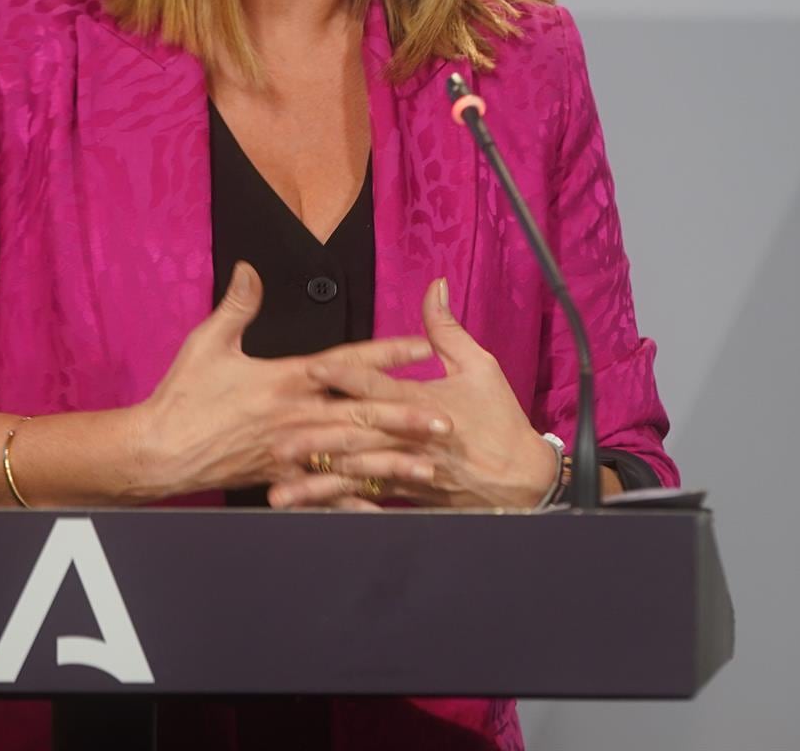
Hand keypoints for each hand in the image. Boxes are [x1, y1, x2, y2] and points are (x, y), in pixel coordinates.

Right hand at [135, 263, 446, 497]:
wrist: (159, 451)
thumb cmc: (183, 396)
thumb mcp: (209, 343)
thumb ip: (237, 306)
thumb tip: (250, 269)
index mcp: (286, 378)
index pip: (347, 361)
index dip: (387, 353)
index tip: (424, 347)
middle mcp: (296, 416)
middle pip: (361, 415)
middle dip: (406, 417)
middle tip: (446, 421)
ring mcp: (291, 451)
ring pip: (352, 456)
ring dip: (392, 461)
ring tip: (429, 467)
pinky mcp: (281, 478)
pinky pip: (323, 492)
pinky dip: (352, 500)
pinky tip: (381, 507)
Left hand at [268, 278, 560, 510]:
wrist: (522, 479)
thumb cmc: (499, 419)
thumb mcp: (480, 366)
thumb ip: (447, 329)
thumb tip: (435, 287)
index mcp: (423, 403)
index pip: (377, 386)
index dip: (345, 375)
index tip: (312, 367)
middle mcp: (409, 439)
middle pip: (356, 435)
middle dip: (315, 439)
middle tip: (277, 440)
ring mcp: (407, 471)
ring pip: (355, 474)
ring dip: (318, 481)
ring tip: (282, 489)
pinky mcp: (408, 495)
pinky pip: (368, 501)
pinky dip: (339, 506)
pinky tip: (312, 511)